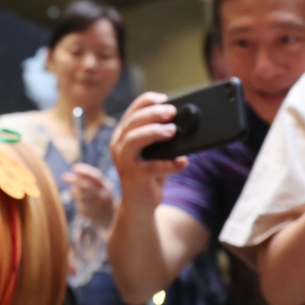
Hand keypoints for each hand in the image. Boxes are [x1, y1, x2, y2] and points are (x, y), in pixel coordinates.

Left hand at [64, 164, 116, 227]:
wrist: (110, 220)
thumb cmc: (103, 198)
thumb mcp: (101, 188)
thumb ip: (90, 178)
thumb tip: (75, 169)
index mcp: (108, 188)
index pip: (97, 177)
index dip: (85, 171)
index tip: (74, 168)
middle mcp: (104, 197)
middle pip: (87, 186)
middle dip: (74, 180)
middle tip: (64, 177)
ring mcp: (97, 207)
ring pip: (81, 196)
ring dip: (74, 191)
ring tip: (74, 190)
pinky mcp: (90, 215)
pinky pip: (79, 205)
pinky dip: (77, 201)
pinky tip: (81, 202)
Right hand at [109, 92, 187, 215]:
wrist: (139, 205)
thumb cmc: (149, 174)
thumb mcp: (155, 153)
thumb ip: (164, 140)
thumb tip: (186, 125)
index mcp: (123, 135)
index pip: (132, 112)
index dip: (147, 102)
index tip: (164, 99)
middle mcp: (119, 145)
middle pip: (133, 122)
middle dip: (152, 113)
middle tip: (171, 112)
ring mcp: (123, 162)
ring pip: (134, 139)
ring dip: (154, 132)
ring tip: (172, 131)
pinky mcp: (133, 178)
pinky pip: (151, 167)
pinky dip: (168, 163)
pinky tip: (182, 162)